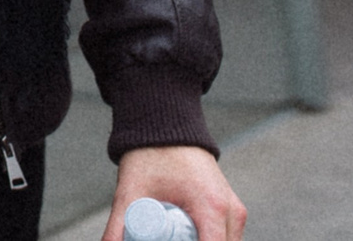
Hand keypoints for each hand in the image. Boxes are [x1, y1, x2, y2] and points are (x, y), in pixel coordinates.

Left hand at [105, 145, 243, 240]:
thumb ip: (118, 226)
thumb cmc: (150, 154)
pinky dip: (206, 240)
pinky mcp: (231, 211)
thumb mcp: (130, 192)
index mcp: (212, 209)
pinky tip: (182, 237)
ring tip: (168, 235)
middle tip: (160, 240)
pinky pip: (225, 239)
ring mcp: (234, 212)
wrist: (165, 123)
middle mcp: (231, 213)